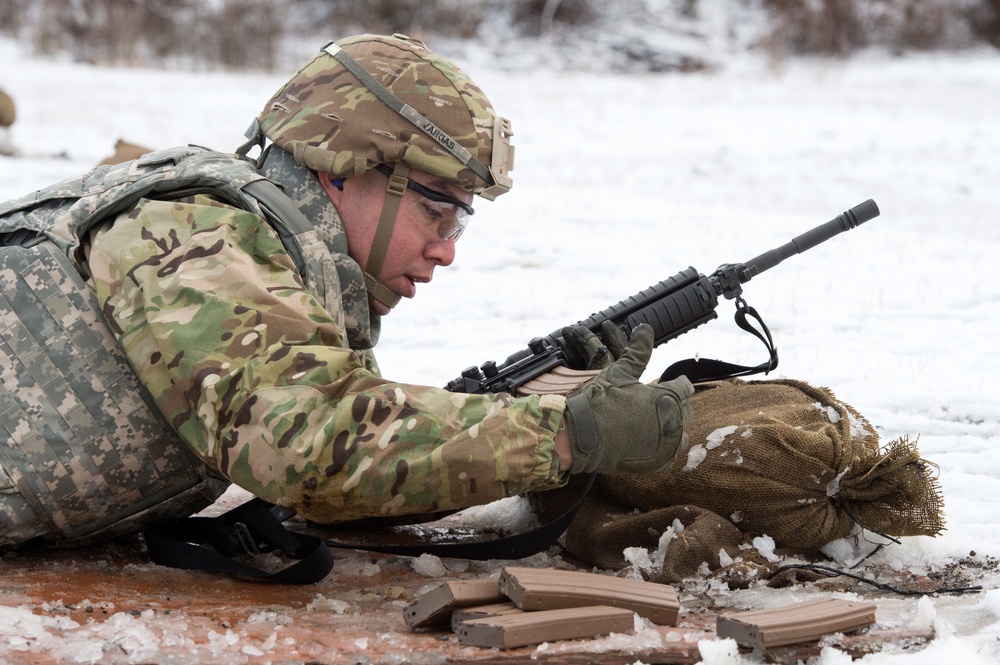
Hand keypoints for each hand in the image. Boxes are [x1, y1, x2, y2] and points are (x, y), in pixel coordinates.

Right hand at [564, 324, 693, 474]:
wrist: (584, 436)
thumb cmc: (600, 401)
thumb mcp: (619, 372)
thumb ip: (638, 351)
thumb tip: (646, 328)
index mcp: (667, 396)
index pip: (684, 388)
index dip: (678, 384)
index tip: (674, 384)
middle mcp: (672, 420)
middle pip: (686, 411)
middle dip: (676, 406)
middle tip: (662, 404)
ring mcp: (666, 444)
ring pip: (682, 435)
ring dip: (674, 429)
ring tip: (659, 425)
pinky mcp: (657, 463)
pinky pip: (670, 456)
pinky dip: (665, 450)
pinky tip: (654, 445)